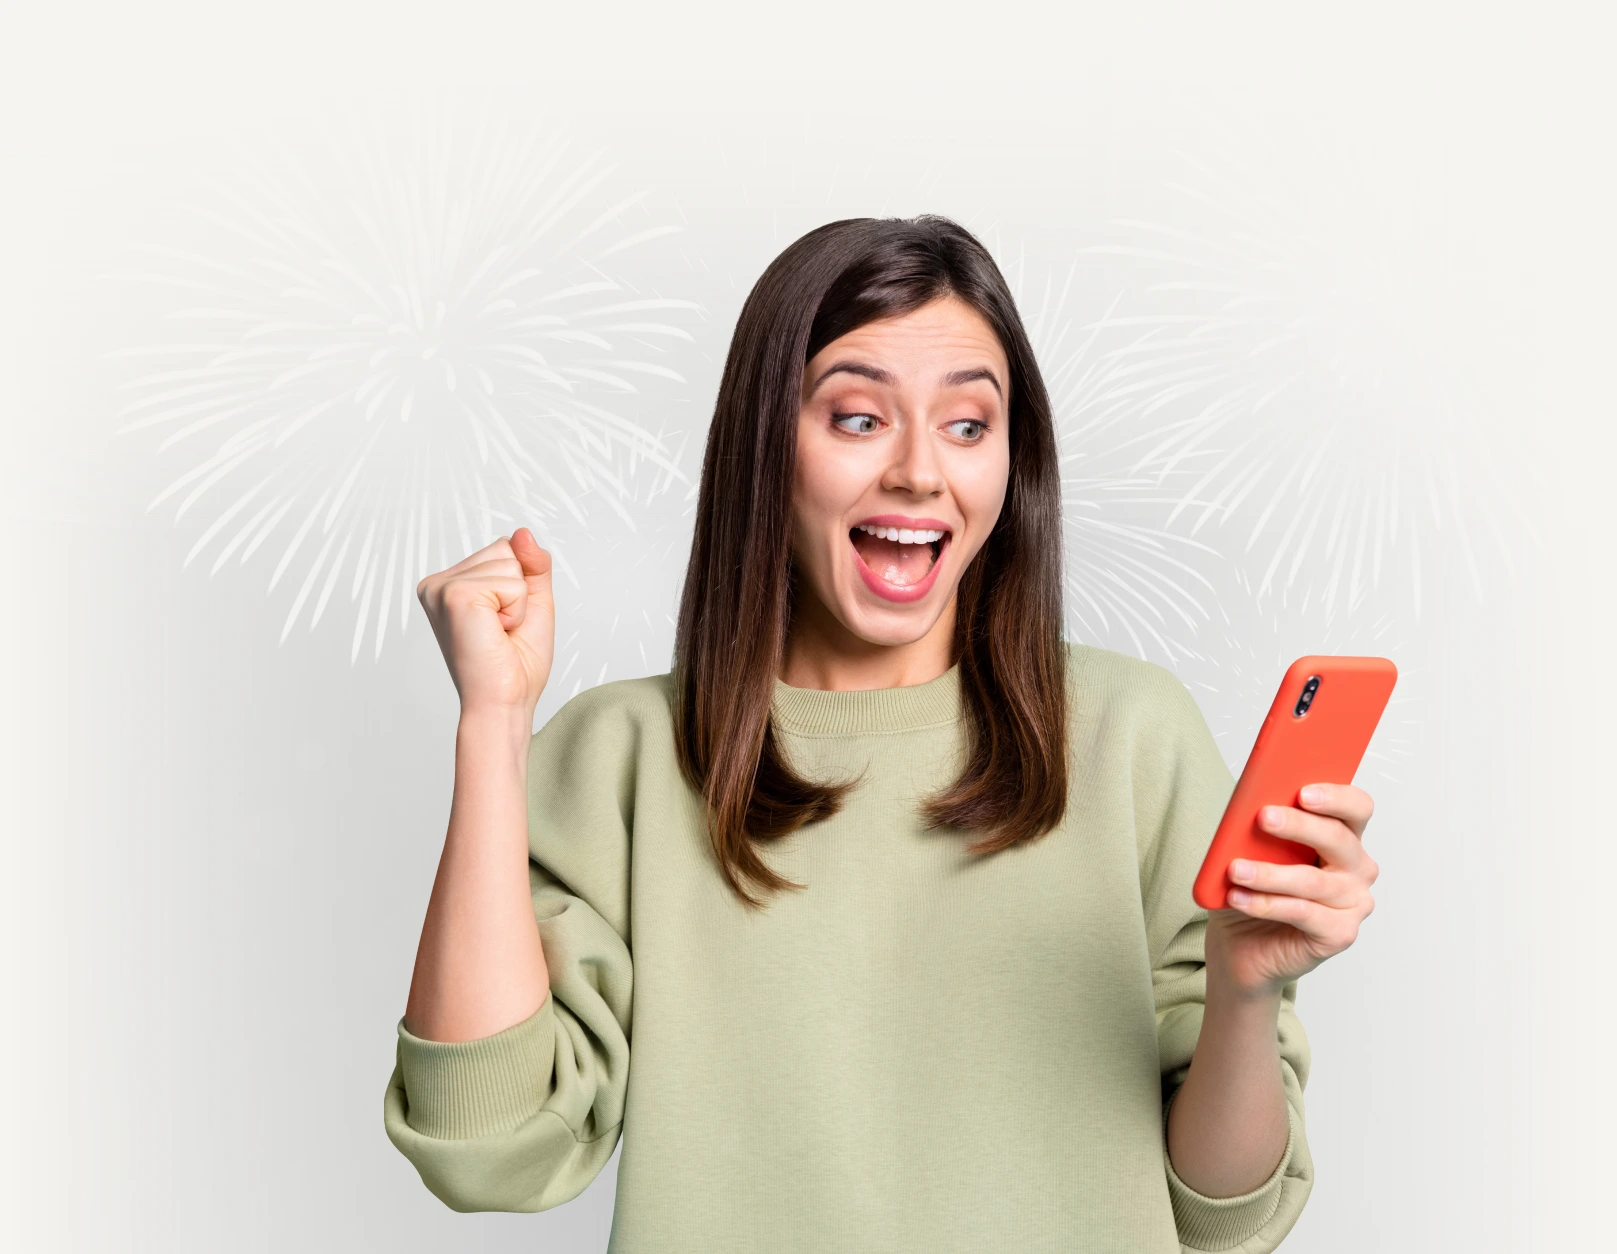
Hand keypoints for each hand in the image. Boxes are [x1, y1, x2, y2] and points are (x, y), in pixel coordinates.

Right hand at [416, 527, 554, 714]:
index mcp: (450, 584)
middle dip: (520, 590)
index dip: (521, 585)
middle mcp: (438, 583)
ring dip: (519, 603)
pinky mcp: (454, 595)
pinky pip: (511, 582)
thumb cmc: (514, 664)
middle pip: (506, 548)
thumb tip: (523, 533)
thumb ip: (532, 563)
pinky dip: (516, 609)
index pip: (504, 548)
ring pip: (511, 563)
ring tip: (498, 633)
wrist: (504, 702)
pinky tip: (495, 632)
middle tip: (502, 630)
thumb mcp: (533, 602)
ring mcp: (442, 587)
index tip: (504, 621)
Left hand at [1206, 783, 1378, 998]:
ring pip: (1312, 881)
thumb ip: (1261, 827)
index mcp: (1343, 837)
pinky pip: (1303, 913)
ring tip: (1235, 869)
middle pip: (1338, 839)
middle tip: (1263, 817)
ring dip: (1269, 874)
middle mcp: (1356, 868)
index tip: (1303, 791)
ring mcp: (1353, 903)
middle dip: (1298, 825)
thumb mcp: (1252, 850)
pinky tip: (1239, 898)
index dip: (1335, 797)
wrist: (1241, 945)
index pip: (1356, 808)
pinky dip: (1266, 904)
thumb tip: (1250, 803)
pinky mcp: (1340, 933)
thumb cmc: (1254, 890)